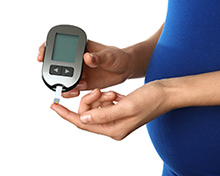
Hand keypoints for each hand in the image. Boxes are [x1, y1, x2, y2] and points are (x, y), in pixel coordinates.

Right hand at [38, 40, 131, 97]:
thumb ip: (98, 57)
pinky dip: (72, 91)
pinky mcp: (83, 83)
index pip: (59, 45)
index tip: (42, 54)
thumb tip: (87, 57)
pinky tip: (79, 90)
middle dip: (52, 70)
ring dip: (64, 83)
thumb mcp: (110, 55)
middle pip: (56, 63)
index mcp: (80, 47)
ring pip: (62, 78)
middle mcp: (76, 60)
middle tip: (60, 75)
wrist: (125, 70)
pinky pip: (72, 88)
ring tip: (78, 84)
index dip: (46, 48)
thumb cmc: (118, 57)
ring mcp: (79, 72)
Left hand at [50, 81, 171, 139]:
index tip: (54, 106)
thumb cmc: (151, 99)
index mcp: (114, 129)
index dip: (67, 115)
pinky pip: (105, 103)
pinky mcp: (120, 110)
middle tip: (101, 91)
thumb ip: (102, 114)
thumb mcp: (125, 106)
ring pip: (96, 107)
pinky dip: (108, 96)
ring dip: (101, 97)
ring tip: (114, 93)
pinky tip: (117, 94)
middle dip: (90, 100)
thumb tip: (83, 118)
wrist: (166, 92)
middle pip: (89, 114)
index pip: (83, 124)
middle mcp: (114, 127)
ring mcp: (117, 119)